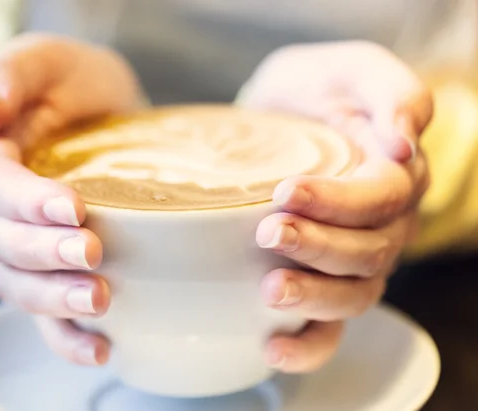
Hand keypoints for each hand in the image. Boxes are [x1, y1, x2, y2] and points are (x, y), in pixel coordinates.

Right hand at [0, 33, 140, 365]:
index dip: (26, 201)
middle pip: (2, 244)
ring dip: (55, 300)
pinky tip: (101, 348)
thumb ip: (11, 74)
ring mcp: (20, 246)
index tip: (73, 208)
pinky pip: (45, 315)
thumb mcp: (44, 62)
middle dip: (45, 254)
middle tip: (93, 253)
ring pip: (18, 285)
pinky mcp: (51, 270)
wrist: (96, 110)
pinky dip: (67, 338)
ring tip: (100, 301)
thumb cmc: (70, 83)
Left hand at [238, 41, 431, 372]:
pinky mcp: (324, 282)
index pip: (383, 199)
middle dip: (318, 247)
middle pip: (369, 253)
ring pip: (354, 296)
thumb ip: (391, 92)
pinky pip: (330, 328)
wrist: (282, 111)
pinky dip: (306, 344)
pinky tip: (271, 345)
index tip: (286, 190)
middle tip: (269, 231)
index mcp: (396, 175)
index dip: (339, 202)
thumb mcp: (353, 70)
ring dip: (313, 296)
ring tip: (269, 289)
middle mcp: (385, 225)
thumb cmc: (317, 88)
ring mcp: (356, 260)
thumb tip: (404, 142)